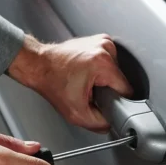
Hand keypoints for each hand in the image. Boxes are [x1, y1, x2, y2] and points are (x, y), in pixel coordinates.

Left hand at [7, 34, 132, 132]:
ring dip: (104, 79)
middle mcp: (105, 48)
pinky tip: (87, 72)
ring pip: (116, 71)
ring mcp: (103, 41)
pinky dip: (101, 70)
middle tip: (89, 91)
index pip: (126, 89)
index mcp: (102, 63)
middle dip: (107, 89)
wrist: (39, 65)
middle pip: (120, 80)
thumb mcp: (76, 113)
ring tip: (86, 81)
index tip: (104, 102)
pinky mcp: (99, 40)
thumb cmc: (52, 82)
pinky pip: (109, 62)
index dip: (116, 101)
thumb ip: (99, 124)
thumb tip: (111, 124)